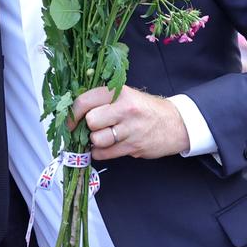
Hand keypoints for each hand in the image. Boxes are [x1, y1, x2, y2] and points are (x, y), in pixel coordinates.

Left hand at [72, 86, 189, 159]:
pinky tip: (107, 147)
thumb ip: (103, 99)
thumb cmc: (145, 109)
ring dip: (95, 141)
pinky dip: (100, 153)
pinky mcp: (133, 147)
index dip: (72, 113)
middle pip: (90, 121)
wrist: (176, 124)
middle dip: (88, 127)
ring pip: (97, 139)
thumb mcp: (126, 95)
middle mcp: (125, 109)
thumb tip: (73, 110)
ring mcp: (130, 129)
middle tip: (93, 128)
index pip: (85, 101)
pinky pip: (104, 154)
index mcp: (119, 92)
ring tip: (103, 137)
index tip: (70, 120)